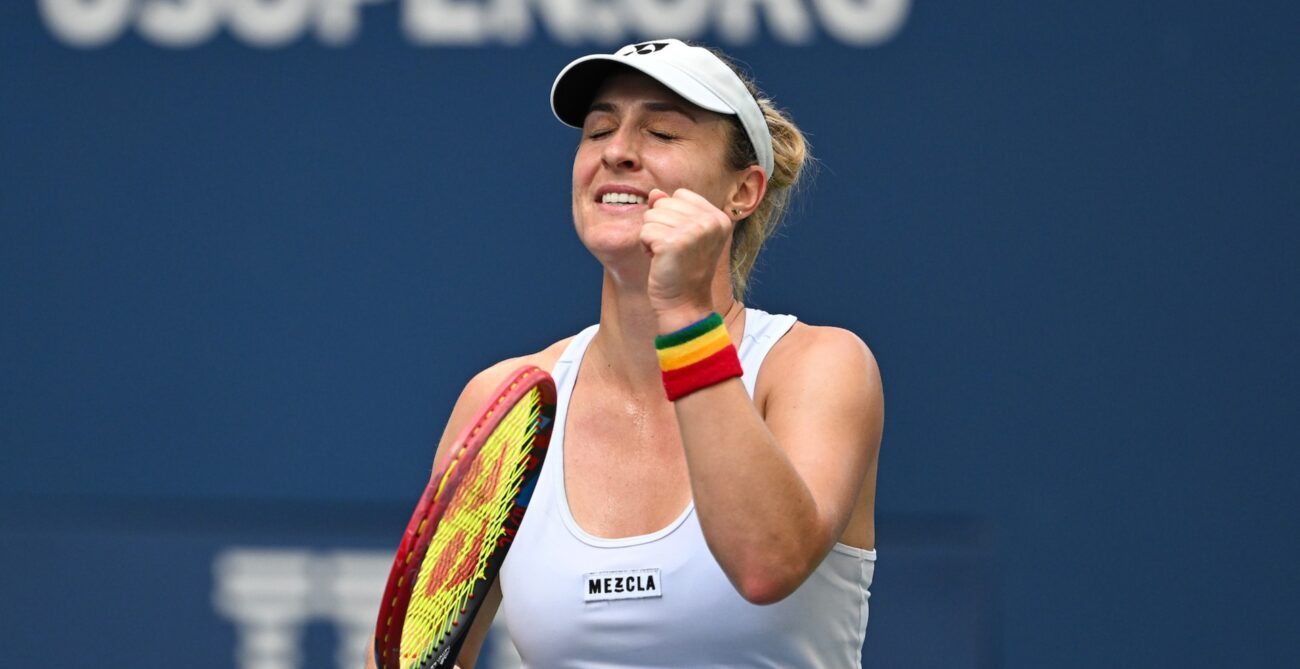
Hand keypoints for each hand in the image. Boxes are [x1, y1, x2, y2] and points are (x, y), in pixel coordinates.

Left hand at [640, 188, 734, 328]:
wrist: (685, 303)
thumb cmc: (683, 270)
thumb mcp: (684, 234)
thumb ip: (672, 210)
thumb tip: (655, 193)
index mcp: (719, 217)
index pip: (681, 194)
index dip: (672, 216)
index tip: (681, 239)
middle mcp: (710, 222)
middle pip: (663, 203)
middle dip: (660, 225)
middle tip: (672, 250)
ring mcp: (694, 231)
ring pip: (651, 216)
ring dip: (652, 237)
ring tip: (666, 255)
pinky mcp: (674, 243)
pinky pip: (645, 232)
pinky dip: (646, 247)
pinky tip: (659, 260)